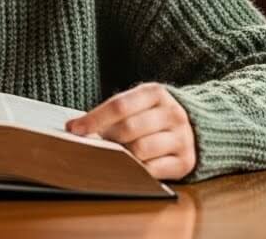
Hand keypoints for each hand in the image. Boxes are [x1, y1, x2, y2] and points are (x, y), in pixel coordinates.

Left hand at [65, 82, 195, 180]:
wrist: (191, 129)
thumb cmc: (149, 116)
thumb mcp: (134, 105)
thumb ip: (109, 114)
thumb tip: (74, 128)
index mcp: (155, 93)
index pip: (119, 106)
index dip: (94, 119)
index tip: (74, 130)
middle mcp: (172, 113)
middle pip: (129, 129)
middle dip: (108, 140)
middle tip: (95, 147)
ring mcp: (182, 138)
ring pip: (141, 151)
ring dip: (121, 156)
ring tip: (114, 156)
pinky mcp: (185, 161)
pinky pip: (153, 171)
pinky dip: (136, 171)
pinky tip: (129, 168)